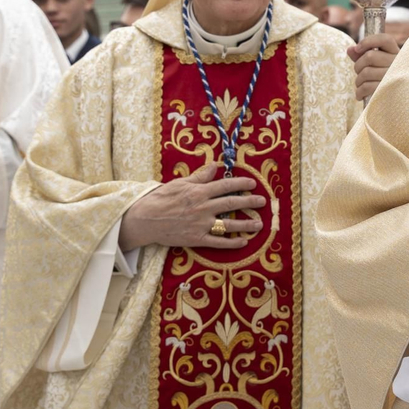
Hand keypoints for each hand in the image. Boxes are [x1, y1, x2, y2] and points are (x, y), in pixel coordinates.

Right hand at [120, 164, 267, 251]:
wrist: (146, 220)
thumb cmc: (161, 199)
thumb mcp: (180, 183)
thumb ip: (199, 176)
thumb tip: (215, 166)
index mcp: (199, 191)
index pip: (225, 185)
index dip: (241, 183)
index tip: (253, 183)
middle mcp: (203, 207)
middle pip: (231, 203)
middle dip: (250, 202)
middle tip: (263, 202)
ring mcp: (201, 224)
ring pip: (229, 224)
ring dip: (246, 224)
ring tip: (259, 224)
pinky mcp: (197, 239)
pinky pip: (218, 242)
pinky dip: (232, 242)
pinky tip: (243, 241)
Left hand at [347, 34, 399, 101]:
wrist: (401, 102)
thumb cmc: (384, 81)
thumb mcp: (375, 66)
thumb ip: (362, 56)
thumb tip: (350, 49)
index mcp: (396, 53)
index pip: (385, 39)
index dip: (368, 41)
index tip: (357, 48)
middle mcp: (398, 63)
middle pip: (370, 56)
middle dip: (358, 66)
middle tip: (359, 73)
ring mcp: (394, 77)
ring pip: (366, 72)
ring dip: (358, 81)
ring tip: (361, 86)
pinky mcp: (389, 91)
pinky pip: (367, 87)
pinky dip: (359, 92)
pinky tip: (360, 95)